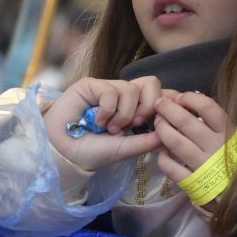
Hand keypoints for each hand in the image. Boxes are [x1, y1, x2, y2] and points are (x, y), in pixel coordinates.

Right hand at [45, 77, 166, 171]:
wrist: (66, 152)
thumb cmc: (95, 151)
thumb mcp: (127, 148)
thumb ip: (149, 140)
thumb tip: (170, 130)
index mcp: (136, 108)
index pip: (158, 94)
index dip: (168, 98)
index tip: (169, 111)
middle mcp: (124, 96)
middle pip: (151, 83)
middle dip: (148, 105)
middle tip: (136, 124)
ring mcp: (108, 89)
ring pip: (131, 89)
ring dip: (124, 113)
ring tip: (111, 128)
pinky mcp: (92, 85)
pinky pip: (111, 90)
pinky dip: (108, 110)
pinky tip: (98, 122)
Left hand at [152, 93, 235, 192]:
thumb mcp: (236, 138)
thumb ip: (220, 122)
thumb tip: (198, 98)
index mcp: (228, 132)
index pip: (208, 108)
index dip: (190, 99)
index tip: (180, 97)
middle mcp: (216, 146)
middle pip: (186, 122)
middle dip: (168, 109)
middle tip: (159, 104)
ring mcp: (203, 165)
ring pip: (175, 142)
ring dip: (162, 129)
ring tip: (158, 123)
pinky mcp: (193, 183)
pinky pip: (171, 167)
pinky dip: (163, 158)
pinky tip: (162, 153)